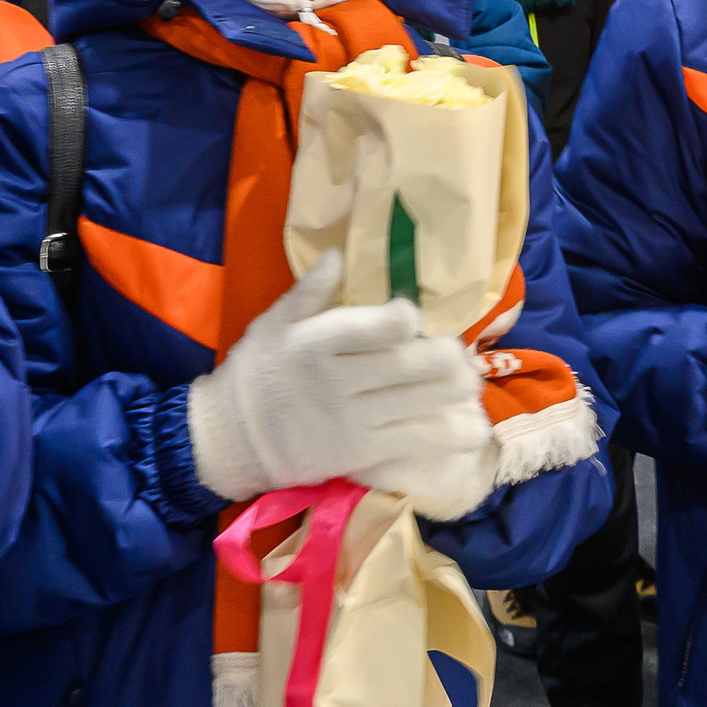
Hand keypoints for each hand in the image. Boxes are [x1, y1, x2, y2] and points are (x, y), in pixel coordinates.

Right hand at [187, 252, 489, 501]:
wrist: (232, 439)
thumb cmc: (256, 373)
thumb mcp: (272, 324)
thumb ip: (309, 291)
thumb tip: (339, 253)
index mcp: (313, 343)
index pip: (369, 328)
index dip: (402, 319)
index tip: (415, 316)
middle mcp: (335, 382)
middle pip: (404, 366)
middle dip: (445, 355)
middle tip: (461, 350)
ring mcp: (350, 420)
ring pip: (417, 402)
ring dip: (456, 390)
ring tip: (472, 379)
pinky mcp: (360, 453)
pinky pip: (413, 442)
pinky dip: (449, 435)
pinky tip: (474, 428)